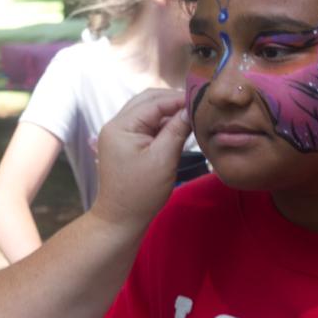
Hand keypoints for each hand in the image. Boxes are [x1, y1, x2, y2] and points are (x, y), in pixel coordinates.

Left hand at [89, 89, 191, 230]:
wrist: (121, 218)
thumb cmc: (141, 193)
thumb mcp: (163, 159)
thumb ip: (177, 130)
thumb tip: (191, 109)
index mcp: (120, 126)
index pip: (153, 102)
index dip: (178, 99)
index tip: (201, 99)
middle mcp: (116, 125)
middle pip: (148, 101)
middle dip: (172, 101)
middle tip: (197, 105)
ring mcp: (119, 134)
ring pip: (147, 112)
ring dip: (168, 112)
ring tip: (191, 115)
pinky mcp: (125, 143)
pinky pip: (146, 125)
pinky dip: (162, 124)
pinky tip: (179, 127)